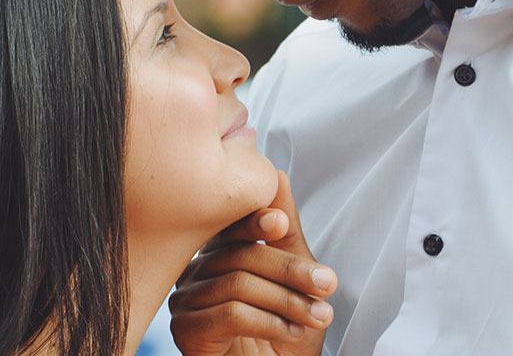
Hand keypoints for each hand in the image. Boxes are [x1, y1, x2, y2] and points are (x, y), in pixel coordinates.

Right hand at [169, 171, 336, 355]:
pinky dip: (269, 321)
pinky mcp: (185, 330)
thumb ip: (285, 229)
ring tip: (318, 315)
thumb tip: (277, 176)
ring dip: (287, 300)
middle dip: (290, 270)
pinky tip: (291, 332)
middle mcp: (195, 273)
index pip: (229, 225)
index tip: (281, 224)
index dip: (253, 219)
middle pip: (239, 254)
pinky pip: (229, 313)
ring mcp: (185, 301)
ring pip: (238, 283)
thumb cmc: (286, 336)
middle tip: (327, 284)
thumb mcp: (296, 278)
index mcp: (217, 253)